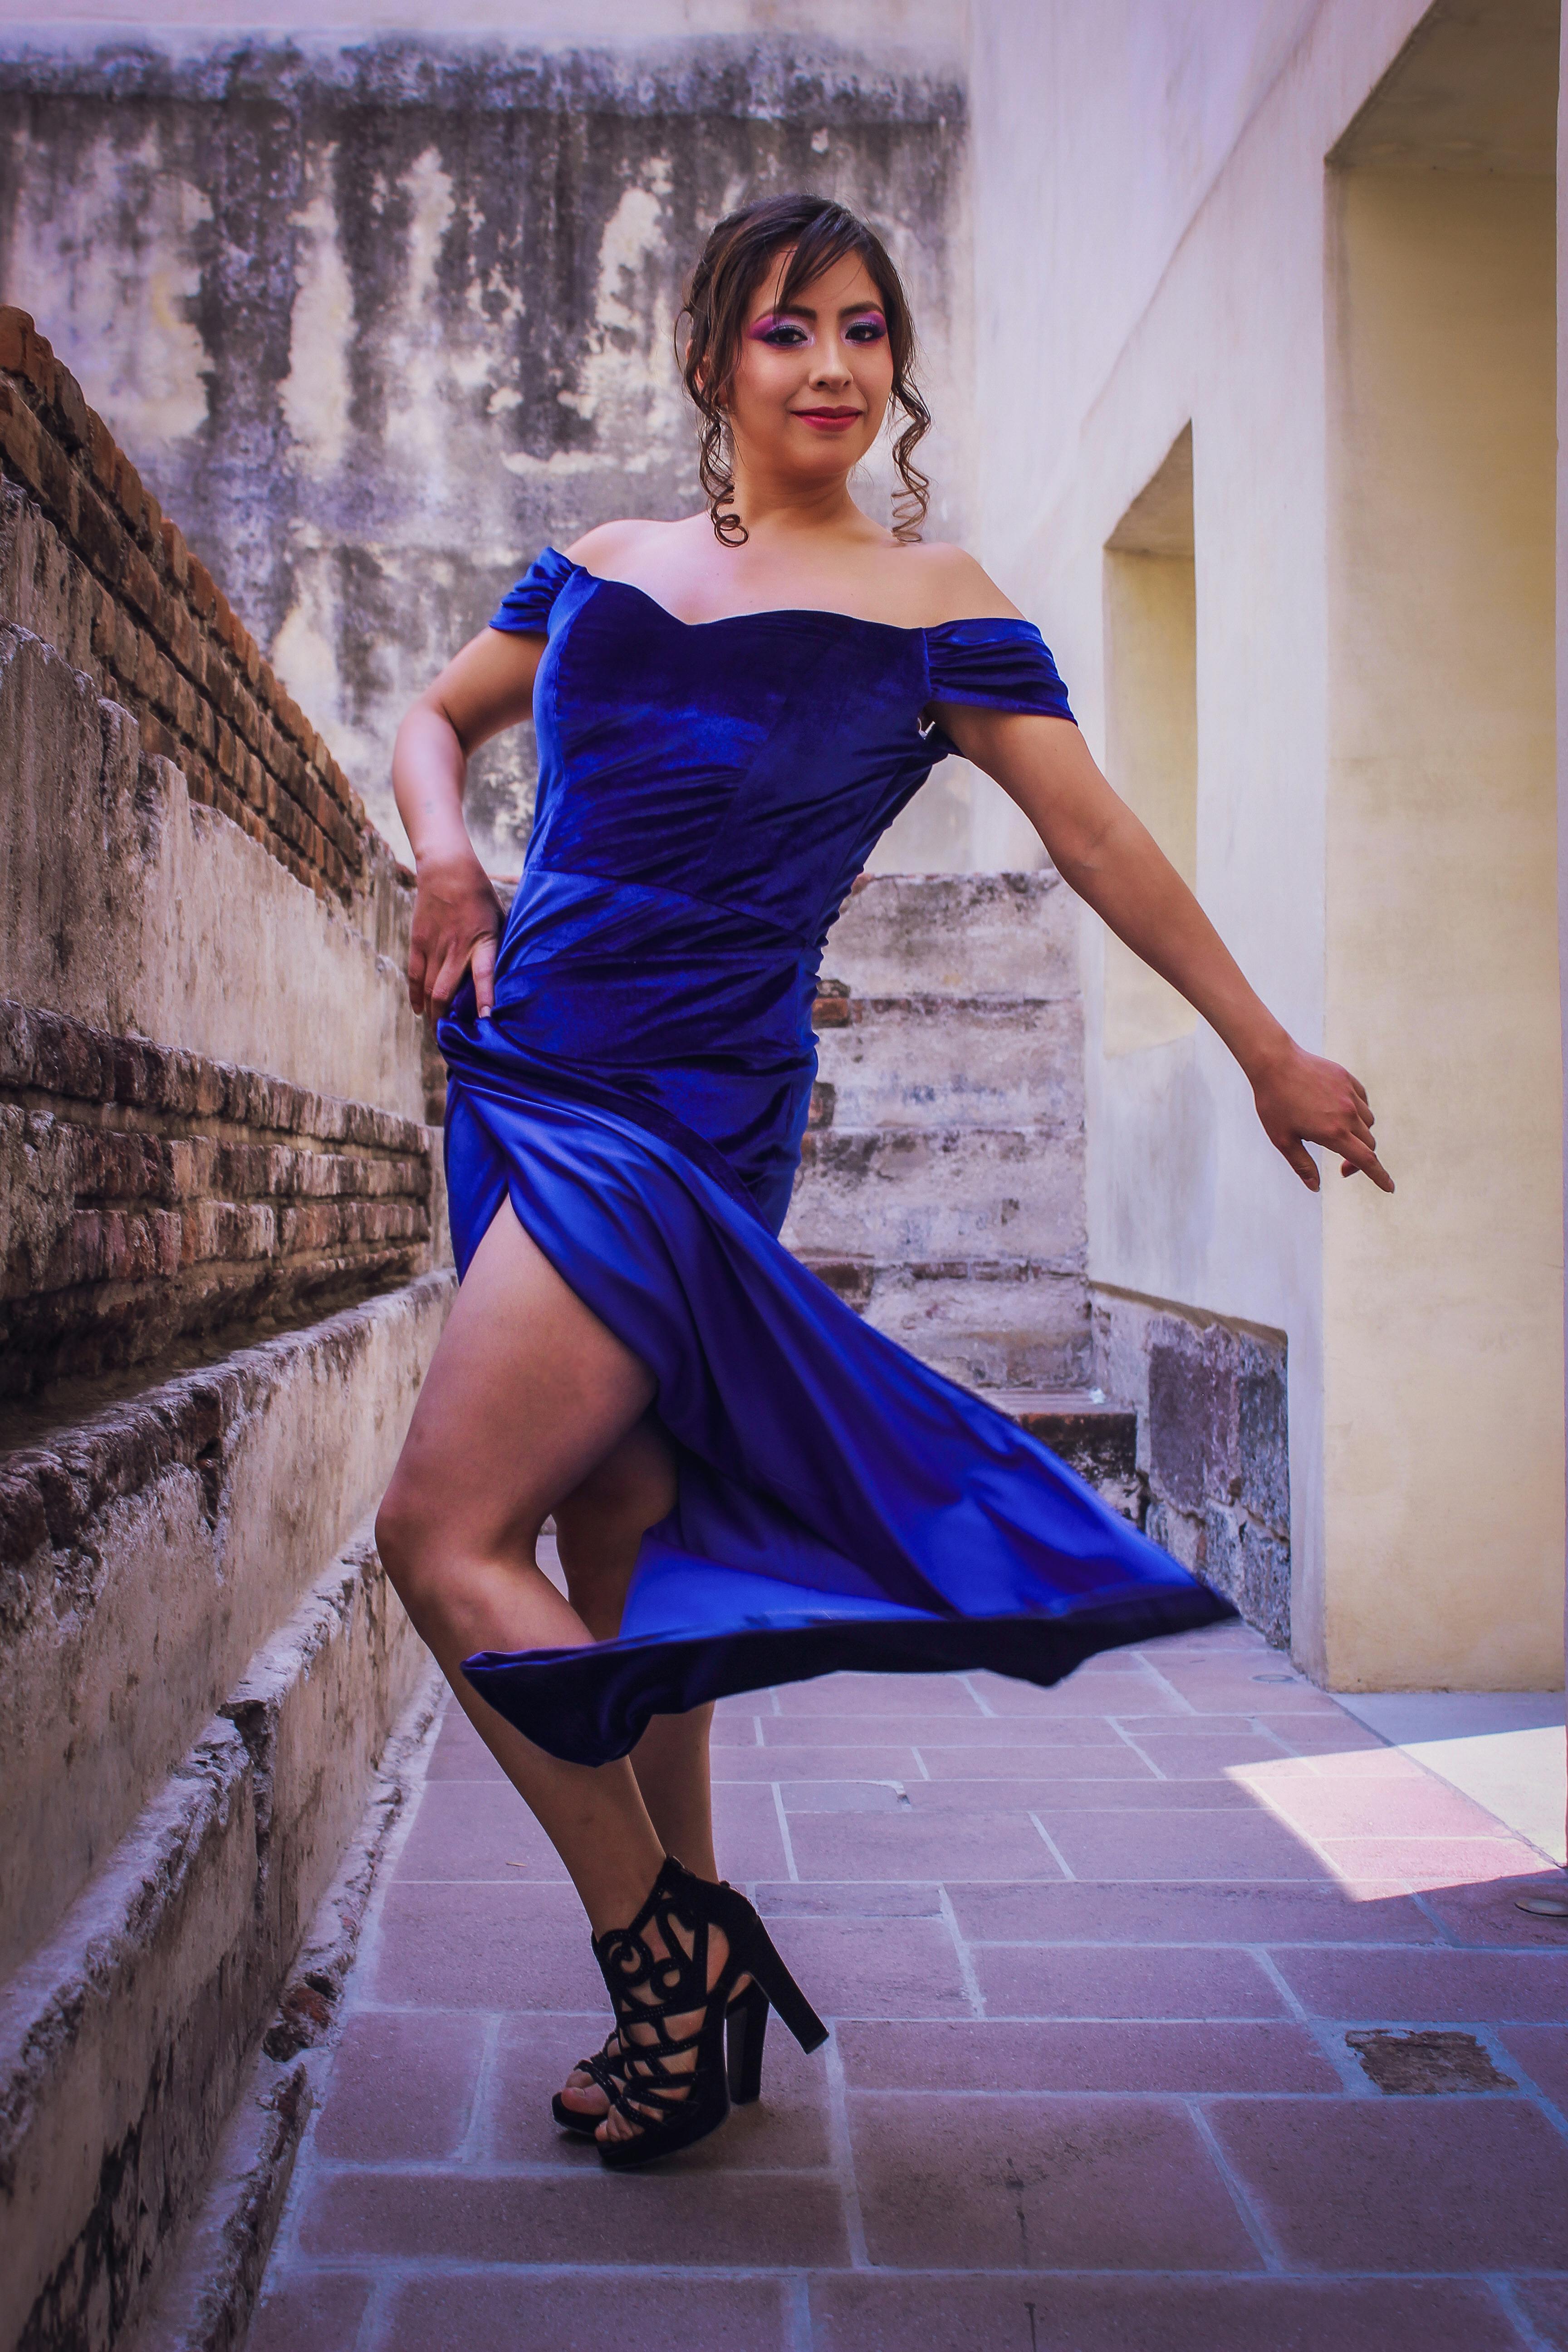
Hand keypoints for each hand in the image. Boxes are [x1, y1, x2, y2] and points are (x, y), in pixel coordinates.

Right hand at [407, 850, 502, 1020]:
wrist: (447, 869)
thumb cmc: (480, 895)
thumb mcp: (501, 918)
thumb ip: (503, 945)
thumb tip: (516, 970)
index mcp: (483, 942)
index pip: (484, 975)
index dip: (484, 999)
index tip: (485, 1021)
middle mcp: (456, 948)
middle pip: (445, 992)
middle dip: (446, 1020)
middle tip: (452, 1043)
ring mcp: (434, 946)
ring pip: (429, 989)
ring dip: (432, 1013)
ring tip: (437, 1033)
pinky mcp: (418, 942)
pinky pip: (414, 975)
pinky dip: (416, 996)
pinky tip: (420, 1011)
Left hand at [1251, 1040, 1393, 1194]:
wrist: (1274, 1063)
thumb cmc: (1275, 1103)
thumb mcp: (1283, 1140)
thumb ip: (1302, 1165)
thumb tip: (1315, 1187)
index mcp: (1333, 1133)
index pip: (1366, 1160)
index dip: (1379, 1177)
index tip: (1389, 1187)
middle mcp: (1347, 1114)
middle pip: (1368, 1144)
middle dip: (1360, 1158)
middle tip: (1341, 1165)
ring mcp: (1349, 1095)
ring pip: (1368, 1122)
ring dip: (1359, 1134)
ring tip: (1333, 1132)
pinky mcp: (1347, 1079)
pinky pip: (1363, 1101)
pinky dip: (1357, 1112)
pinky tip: (1339, 1111)